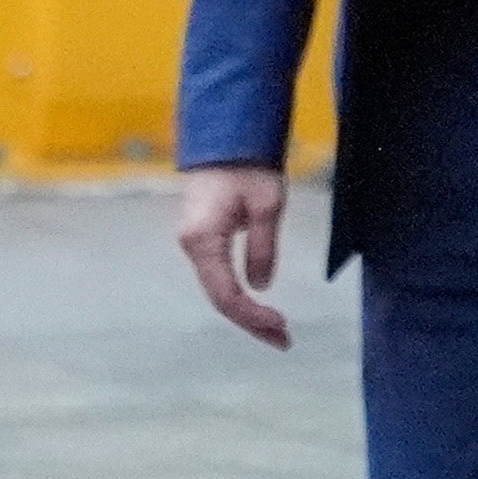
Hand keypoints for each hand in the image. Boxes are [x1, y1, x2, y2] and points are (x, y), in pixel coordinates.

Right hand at [177, 162, 291, 348]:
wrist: (227, 137)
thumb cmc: (249, 166)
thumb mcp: (268, 205)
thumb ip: (263, 247)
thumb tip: (260, 287)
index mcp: (203, 240)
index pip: (226, 294)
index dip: (252, 316)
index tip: (281, 328)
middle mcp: (192, 246)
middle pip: (220, 298)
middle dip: (252, 322)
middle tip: (284, 341)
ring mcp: (195, 243)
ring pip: (219, 289)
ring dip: (247, 312)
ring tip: (277, 330)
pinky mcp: (203, 238)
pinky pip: (219, 275)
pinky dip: (240, 294)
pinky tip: (258, 306)